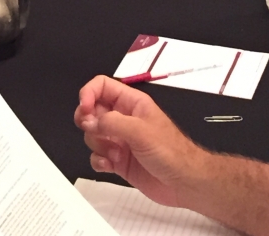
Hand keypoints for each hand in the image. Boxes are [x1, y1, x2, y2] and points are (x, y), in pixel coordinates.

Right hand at [74, 76, 206, 208]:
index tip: (85, 109)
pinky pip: (97, 156)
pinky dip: (99, 161)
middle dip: (88, 121)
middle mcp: (123, 119)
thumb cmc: (171, 151)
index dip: (88, 93)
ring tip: (115, 153)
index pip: (101, 86)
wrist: (183, 183)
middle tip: (93, 130)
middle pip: (92, 110)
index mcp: (131, 103)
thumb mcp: (140, 130)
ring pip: (92, 135)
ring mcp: (119, 140)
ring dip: (98, 144)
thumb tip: (89, 120)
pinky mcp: (118, 160)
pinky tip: (110, 165)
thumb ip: (111, 122)